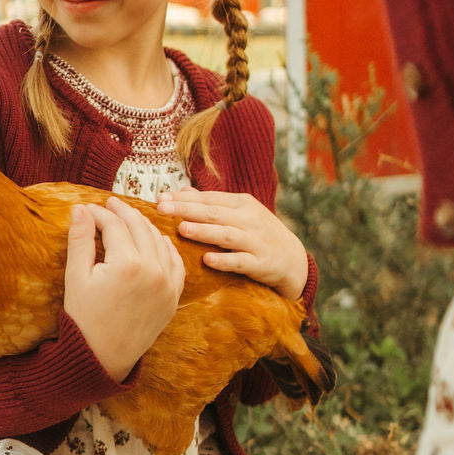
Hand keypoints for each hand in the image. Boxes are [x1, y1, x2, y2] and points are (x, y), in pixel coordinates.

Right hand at [64, 198, 185, 380]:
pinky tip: (156, 240)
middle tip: (110, 205)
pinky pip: (176, 264)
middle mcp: (154, 271)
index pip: (115, 225)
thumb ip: (79, 240)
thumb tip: (81, 209)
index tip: (88, 209)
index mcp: (128, 264)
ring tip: (129, 220)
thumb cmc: (83, 318)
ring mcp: (168, 285)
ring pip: (160, 241)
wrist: (101, 357)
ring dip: (145, 226)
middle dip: (123, 213)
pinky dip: (166, 248)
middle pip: (140, 228)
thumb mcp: (76, 277)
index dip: (100, 214)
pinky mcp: (173, 298)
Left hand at [155, 187, 308, 298]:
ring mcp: (256, 241)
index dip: (185, 198)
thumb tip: (182, 191)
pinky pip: (241, 261)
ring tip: (182, 229)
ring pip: (227, 235)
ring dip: (204, 232)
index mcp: (242, 204)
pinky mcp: (261, 263)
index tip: (161, 198)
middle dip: (187, 210)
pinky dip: (225, 260)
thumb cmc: (259, 235)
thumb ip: (212, 203)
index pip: (210, 198)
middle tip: (162, 209)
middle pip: (214, 213)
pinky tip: (207, 260)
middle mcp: (250, 219)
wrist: (293, 260)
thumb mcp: (240, 213)